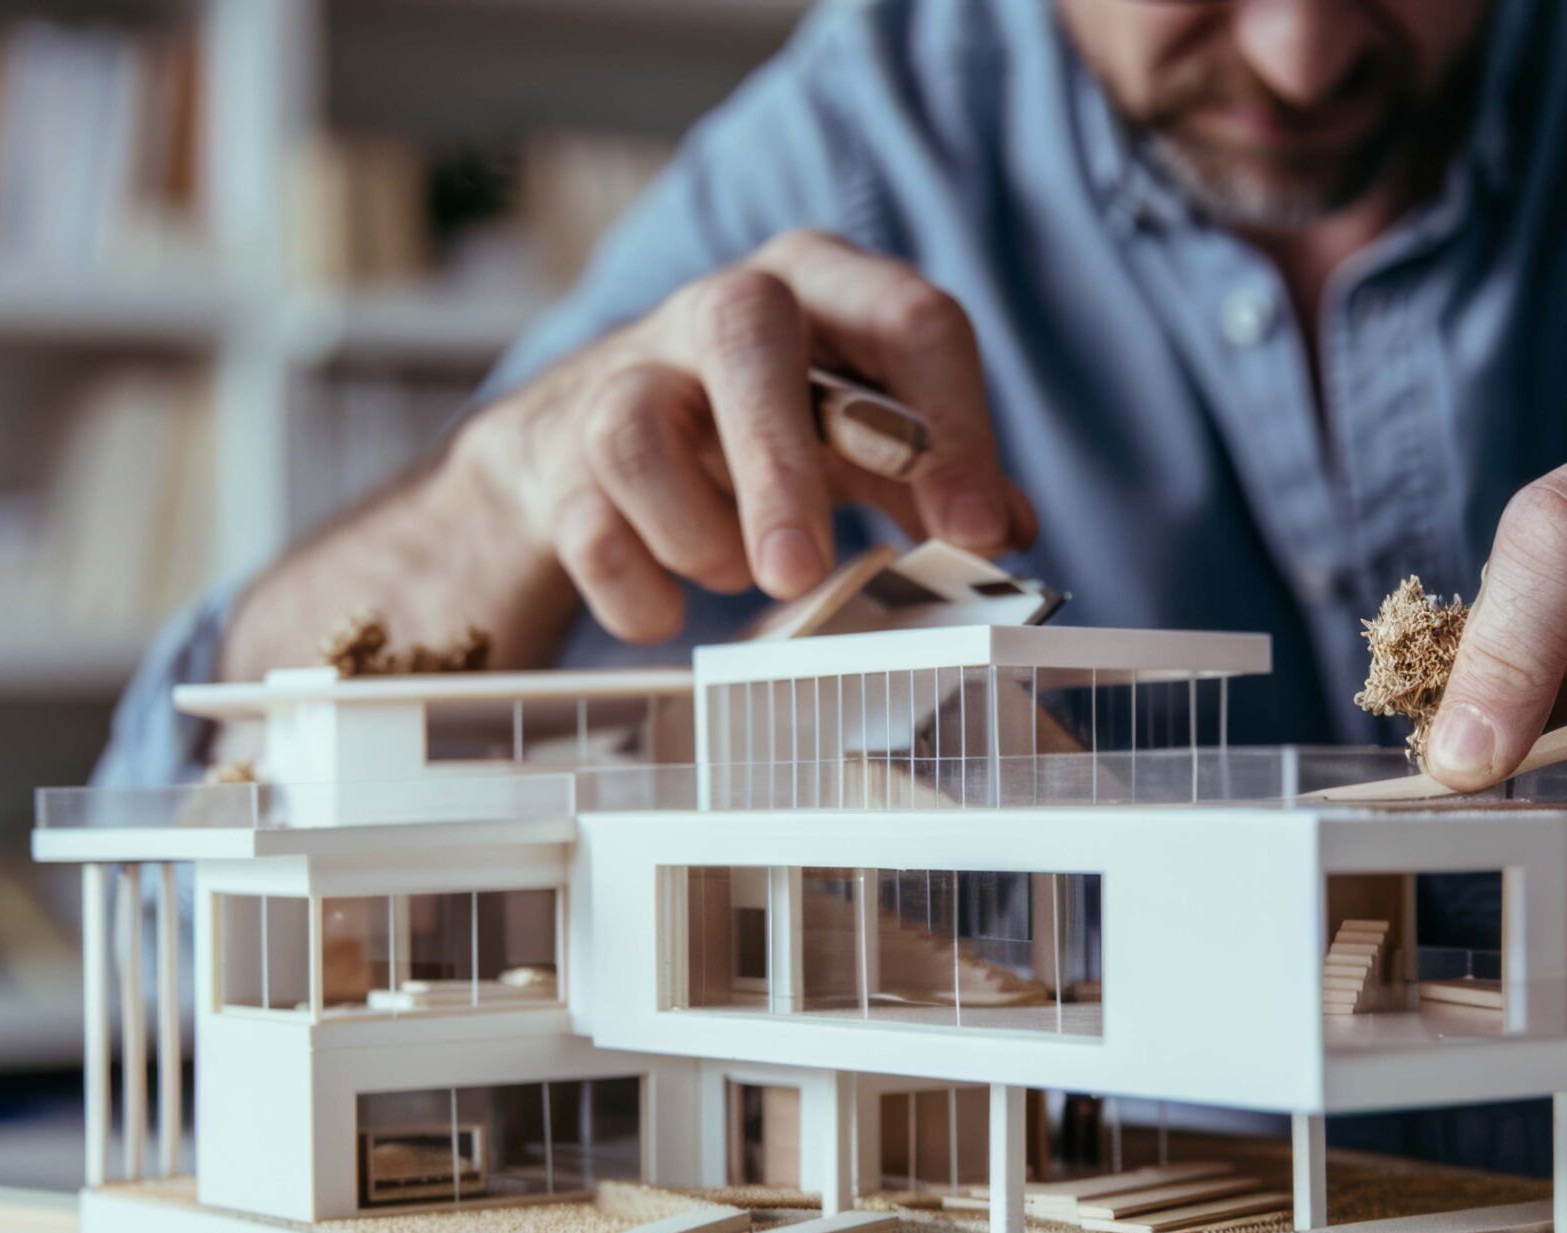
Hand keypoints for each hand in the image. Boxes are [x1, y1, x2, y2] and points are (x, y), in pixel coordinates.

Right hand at [452, 230, 1037, 642]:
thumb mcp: (860, 435)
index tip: (976, 533)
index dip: (951, 427)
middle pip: (744, 329)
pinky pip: (588, 526)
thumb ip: (935, 476)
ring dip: (697, 533)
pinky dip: (637, 589)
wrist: (587, 444)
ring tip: (738, 576)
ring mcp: (627, 374)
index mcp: (822, 286)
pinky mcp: (559, 455)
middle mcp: (718, 308)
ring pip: (636, 429)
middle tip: (802, 574)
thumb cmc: (760, 429)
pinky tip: (666, 611)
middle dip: (779, 463)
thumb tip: (1007, 530)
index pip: (908, 319)